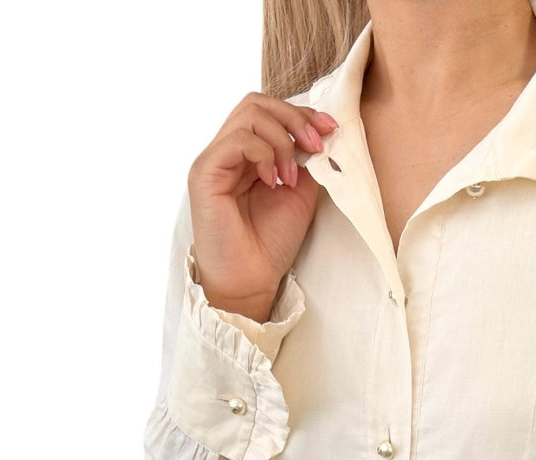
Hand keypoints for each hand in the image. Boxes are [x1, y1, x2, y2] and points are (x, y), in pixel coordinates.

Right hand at [187, 92, 338, 321]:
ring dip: (282, 140)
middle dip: (294, 118)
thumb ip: (307, 161)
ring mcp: (214, 159)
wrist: (251, 280)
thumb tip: (323, 133)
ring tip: (292, 176)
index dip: (302, 113)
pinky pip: (238, 140)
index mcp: (248, 155)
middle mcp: (228, 151)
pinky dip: (264, 154)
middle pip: (257, 103)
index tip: (330, 128)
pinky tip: (274, 182)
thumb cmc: (271, 243)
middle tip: (316, 145)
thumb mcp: (301, 194)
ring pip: (249, 114)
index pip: (270, 112)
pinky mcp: (205, 172)